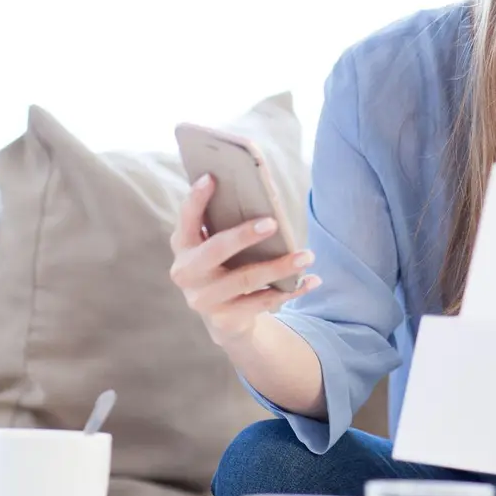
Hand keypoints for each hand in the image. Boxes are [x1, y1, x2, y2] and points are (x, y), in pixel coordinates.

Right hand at [168, 173, 318, 347]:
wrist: (223, 316)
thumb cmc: (225, 265)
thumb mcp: (218, 245)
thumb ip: (227, 222)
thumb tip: (261, 191)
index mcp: (183, 246)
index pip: (186, 219)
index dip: (196, 199)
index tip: (211, 177)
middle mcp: (186, 273)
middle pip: (216, 250)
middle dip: (244, 236)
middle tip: (274, 222)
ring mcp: (203, 298)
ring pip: (246, 280)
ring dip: (280, 267)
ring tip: (308, 255)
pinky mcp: (224, 318)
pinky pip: (263, 303)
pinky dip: (291, 291)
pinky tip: (311, 280)